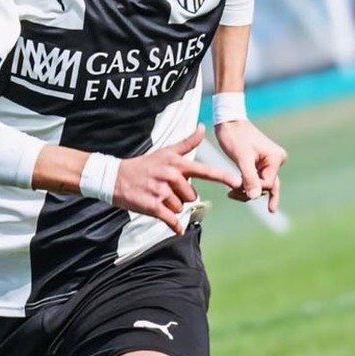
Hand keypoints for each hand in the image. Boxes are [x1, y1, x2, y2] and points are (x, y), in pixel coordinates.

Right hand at [113, 125, 240, 234]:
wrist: (116, 178)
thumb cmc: (145, 165)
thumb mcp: (166, 152)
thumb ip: (187, 142)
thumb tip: (203, 127)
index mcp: (177, 164)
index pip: (205, 170)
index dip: (223, 176)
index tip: (238, 181)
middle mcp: (171, 176)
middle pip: (192, 196)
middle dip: (181, 196)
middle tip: (166, 189)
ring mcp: (161, 191)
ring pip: (181, 208)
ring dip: (172, 207)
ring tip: (158, 196)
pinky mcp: (152, 206)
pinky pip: (171, 219)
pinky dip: (175, 226)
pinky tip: (177, 228)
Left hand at [214, 119, 287, 211]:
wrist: (228, 122)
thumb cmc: (235, 136)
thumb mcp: (242, 158)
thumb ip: (249, 178)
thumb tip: (255, 196)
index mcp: (276, 158)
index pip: (267, 183)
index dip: (251, 188)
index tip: (233, 189)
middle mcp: (276, 160)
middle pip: (266, 186)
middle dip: (249, 192)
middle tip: (230, 195)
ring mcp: (269, 162)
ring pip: (261, 185)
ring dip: (247, 191)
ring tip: (230, 194)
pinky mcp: (261, 163)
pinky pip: (257, 180)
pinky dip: (247, 186)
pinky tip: (237, 194)